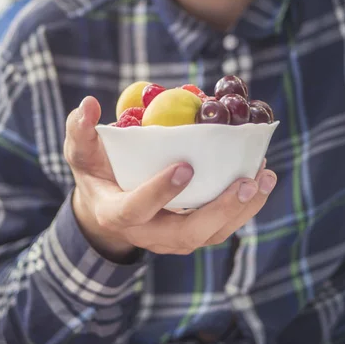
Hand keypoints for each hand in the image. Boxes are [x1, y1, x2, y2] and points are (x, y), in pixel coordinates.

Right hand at [64, 96, 276, 261]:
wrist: (109, 206)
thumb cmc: (96, 173)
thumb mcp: (81, 152)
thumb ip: (80, 131)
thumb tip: (88, 104)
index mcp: (116, 213)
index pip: (136, 209)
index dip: (159, 192)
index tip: (185, 167)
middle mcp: (147, 234)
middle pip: (186, 234)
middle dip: (219, 210)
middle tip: (246, 181)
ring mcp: (172, 239)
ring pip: (211, 235)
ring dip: (242, 209)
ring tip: (265, 177)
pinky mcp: (192, 234)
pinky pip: (221, 227)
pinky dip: (244, 207)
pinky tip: (261, 178)